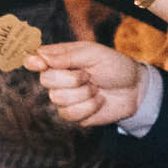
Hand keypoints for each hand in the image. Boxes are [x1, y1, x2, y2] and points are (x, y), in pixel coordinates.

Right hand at [25, 40, 145, 127]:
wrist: (135, 89)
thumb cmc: (115, 66)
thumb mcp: (95, 54)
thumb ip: (67, 56)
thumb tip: (40, 58)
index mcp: (60, 59)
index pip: (35, 59)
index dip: (33, 62)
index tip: (39, 64)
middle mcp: (57, 78)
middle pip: (45, 80)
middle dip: (72, 79)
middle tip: (89, 75)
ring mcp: (63, 97)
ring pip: (58, 98)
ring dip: (85, 93)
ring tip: (97, 88)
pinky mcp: (72, 114)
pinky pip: (70, 113)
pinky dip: (90, 107)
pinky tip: (98, 101)